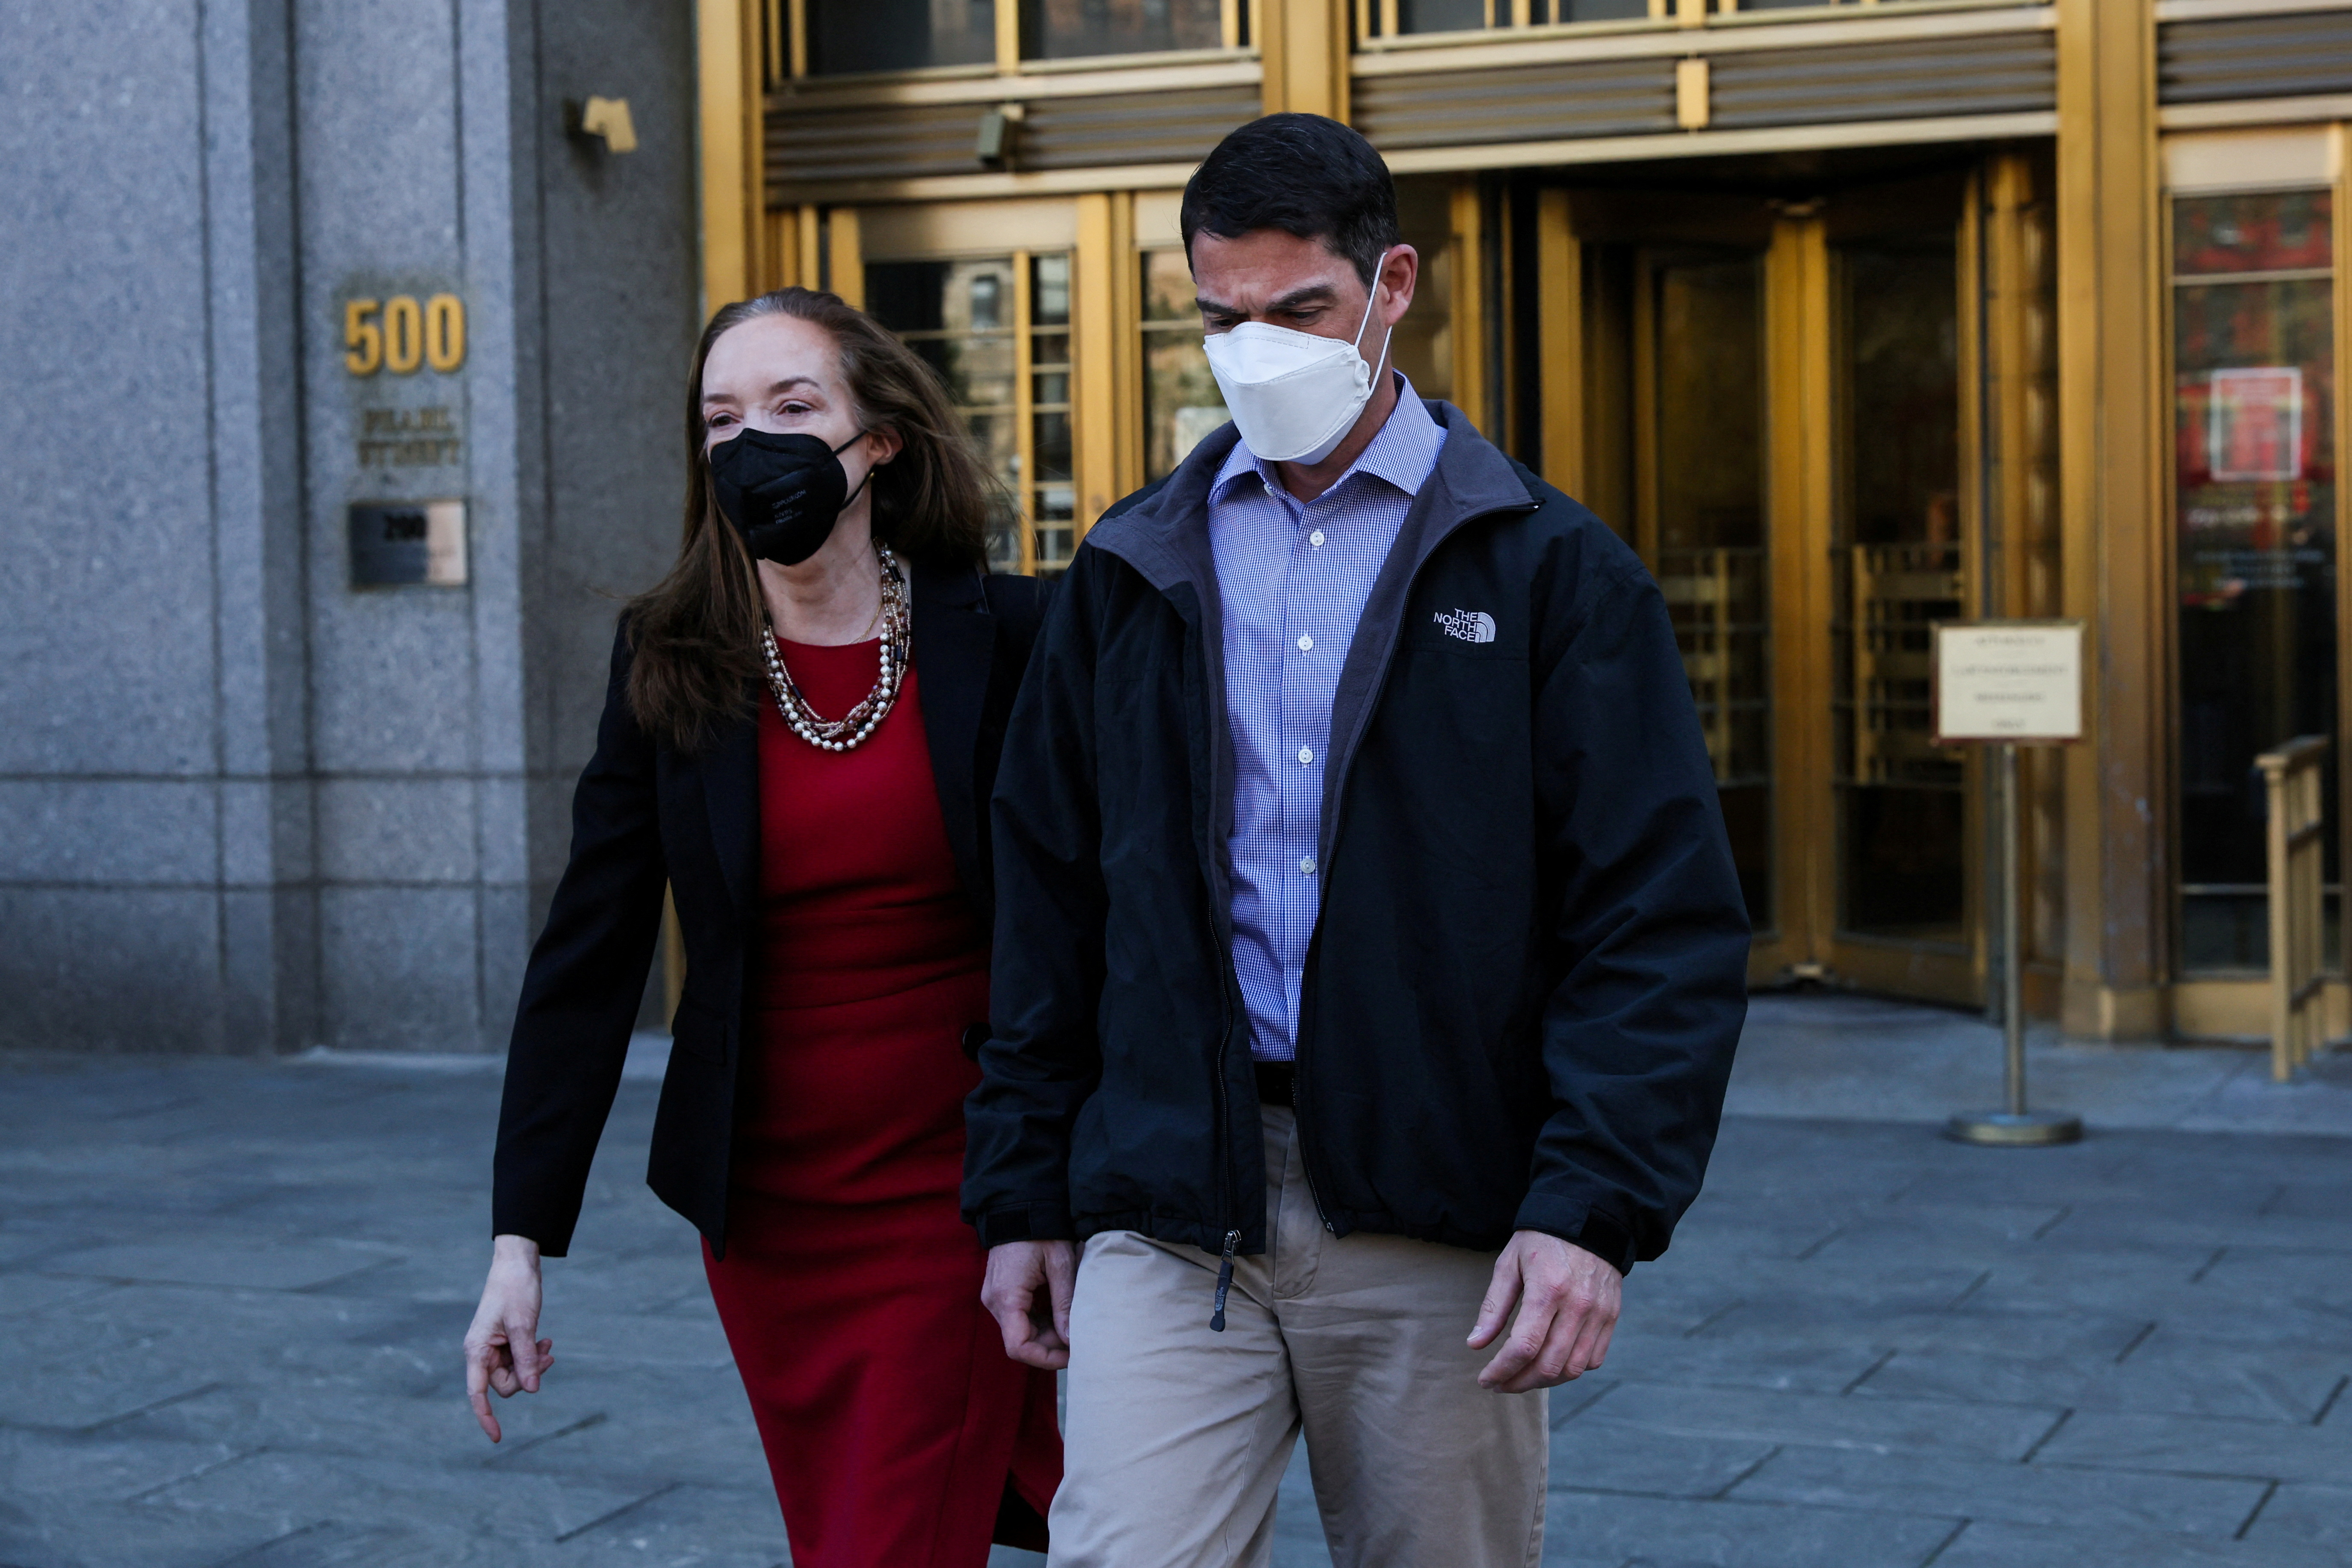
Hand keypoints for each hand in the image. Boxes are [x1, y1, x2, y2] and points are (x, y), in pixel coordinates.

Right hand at [464, 1234, 551, 1441]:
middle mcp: (481, 1352)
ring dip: (534, 1363)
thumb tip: (533, 1389)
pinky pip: (521, 1359)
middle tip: (547, 1355)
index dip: (486, 1416)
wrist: (518, 1263)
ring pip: (516, 1373)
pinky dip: (534, 1354)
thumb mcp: (523, 1324)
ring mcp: (494, 1348)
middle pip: (505, 1384)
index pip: (478, 1393)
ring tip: (548, 1342)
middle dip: (527, 1375)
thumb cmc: (516, 1289)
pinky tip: (546, 1339)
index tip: (498, 1438)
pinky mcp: (506, 1341)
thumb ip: (527, 1357)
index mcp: (476, 1350)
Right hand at [982, 1239, 1075, 1369]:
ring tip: (1073, 1322)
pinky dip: (1041, 1321)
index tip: (1072, 1355)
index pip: (1018, 1347)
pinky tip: (1060, 1311)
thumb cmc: (1042, 1231)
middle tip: (1080, 1337)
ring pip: (1021, 1331)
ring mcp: (995, 1297)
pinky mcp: (1001, 1293)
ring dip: (1047, 1333)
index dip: (1046, 1359)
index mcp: (1007, 1297)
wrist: (1020, 1206)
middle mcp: (994, 1302)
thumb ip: (1065, 1304)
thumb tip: (1072, 1340)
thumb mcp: (1060, 1264)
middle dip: (1051, 1346)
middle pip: (1021, 1341)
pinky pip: (1020, 1317)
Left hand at [1468, 1230, 1620, 1393]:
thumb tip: (1475, 1344)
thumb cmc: (1541, 1239)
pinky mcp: (1611, 1317)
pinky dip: (1570, 1370)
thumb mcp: (1509, 1263)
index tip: (1485, 1380)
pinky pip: (1593, 1359)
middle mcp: (1578, 1305)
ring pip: (1573, 1369)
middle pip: (1549, 1365)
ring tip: (1522, 1378)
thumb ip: (1493, 1306)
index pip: (1524, 1346)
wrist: (1589, 1219)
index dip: (1501, 1370)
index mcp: (1548, 1289)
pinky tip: (1551, 1364)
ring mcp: (1599, 1313)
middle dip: (1519, 1383)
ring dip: (1544, 1382)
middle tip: (1500, 1384)